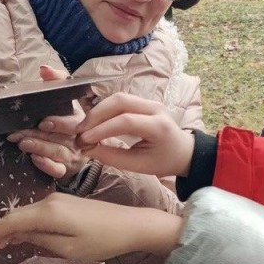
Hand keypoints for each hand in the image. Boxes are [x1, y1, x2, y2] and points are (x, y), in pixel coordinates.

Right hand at [0, 192, 182, 260]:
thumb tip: (20, 236)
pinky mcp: (66, 203)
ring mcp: (58, 200)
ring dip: (10, 228)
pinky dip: (25, 224)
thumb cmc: (103, 240)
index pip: (12, 222)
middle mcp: (50, 201)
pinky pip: (38, 213)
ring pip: (26, 214)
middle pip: (16, 216)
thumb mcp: (69, 249)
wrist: (132, 225)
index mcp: (49, 213)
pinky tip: (19, 234)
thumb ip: (41, 241)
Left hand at [4, 66, 84, 179]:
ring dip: (39, 147)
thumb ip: (56, 82)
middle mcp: (78, 138)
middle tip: (17, 133)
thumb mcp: (63, 100)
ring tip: (22, 143)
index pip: (72, 121)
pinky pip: (58, 170)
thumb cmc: (64, 122)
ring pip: (57, 152)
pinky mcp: (65, 170)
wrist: (74, 151)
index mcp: (79, 120)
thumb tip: (44, 68)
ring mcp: (72, 155)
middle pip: (60, 137)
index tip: (43, 121)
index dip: (59, 122)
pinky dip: (47, 165)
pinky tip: (34, 160)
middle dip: (38, 135)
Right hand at [41, 92, 195, 177]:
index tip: (84, 140)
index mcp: (158, 126)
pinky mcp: (143, 101)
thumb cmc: (163, 161)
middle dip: (96, 115)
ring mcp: (149, 102)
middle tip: (80, 132)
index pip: (126, 121)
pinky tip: (94, 123)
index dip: (102, 129)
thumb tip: (87, 150)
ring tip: (84, 128)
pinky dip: (104, 110)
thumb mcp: (139, 165)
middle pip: (119, 101)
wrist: (184, 151)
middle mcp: (155, 108)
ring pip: (117, 97)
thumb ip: (113, 157)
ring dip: (98, 111)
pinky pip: (120, 100)